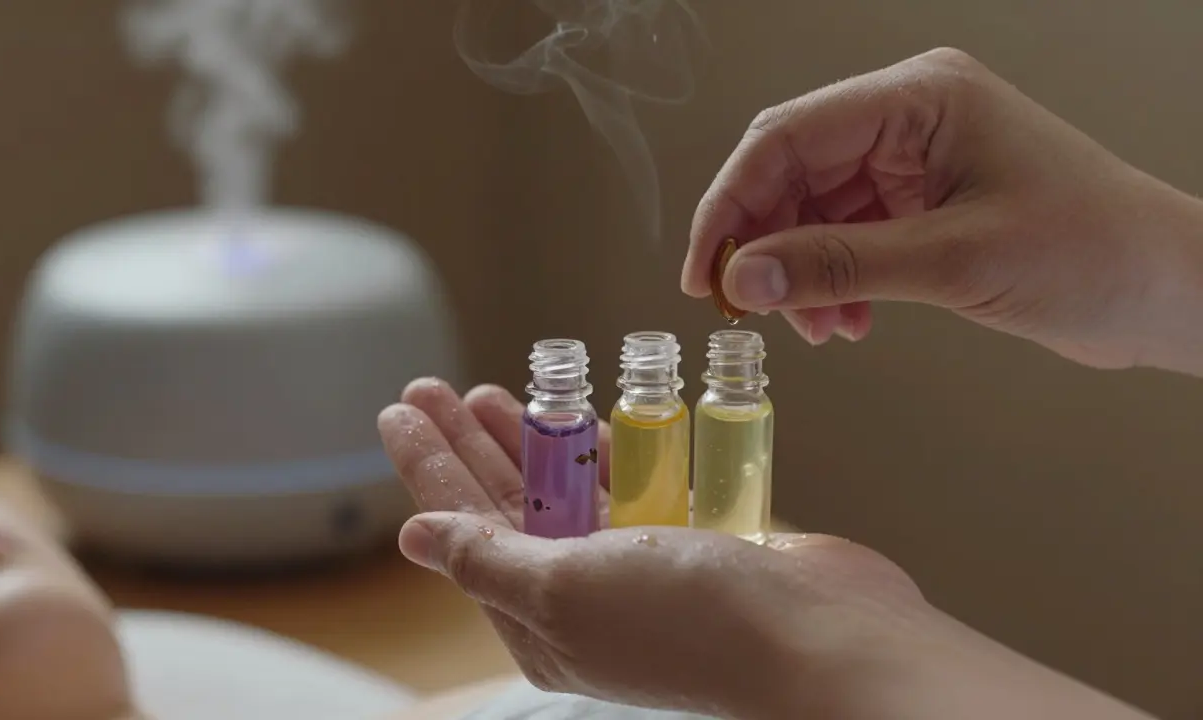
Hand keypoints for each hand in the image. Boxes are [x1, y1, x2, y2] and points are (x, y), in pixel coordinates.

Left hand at [376, 379, 1148, 719]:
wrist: (823, 636)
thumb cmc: (697, 622)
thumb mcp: (567, 589)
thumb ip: (490, 558)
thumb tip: (415, 538)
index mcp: (542, 621)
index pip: (464, 527)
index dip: (429, 465)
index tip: (400, 408)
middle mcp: (584, 596)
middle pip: (507, 504)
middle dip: (467, 445)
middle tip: (433, 387)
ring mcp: (639, 567)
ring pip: (564, 490)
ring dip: (528, 440)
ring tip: (487, 393)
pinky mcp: (691, 538)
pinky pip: (630, 483)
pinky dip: (602, 449)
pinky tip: (576, 417)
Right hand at [683, 47, 1202, 374]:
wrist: (1165, 290)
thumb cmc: (1094, 251)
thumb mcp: (953, 261)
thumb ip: (839, 265)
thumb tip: (747, 276)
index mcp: (919, 97)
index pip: (787, 137)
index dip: (732, 204)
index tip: (705, 271)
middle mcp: (910, 118)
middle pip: (791, 172)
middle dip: (765, 244)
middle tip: (746, 305)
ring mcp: (916, 160)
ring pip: (813, 211)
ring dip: (800, 273)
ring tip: (817, 327)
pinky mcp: (924, 202)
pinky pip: (846, 235)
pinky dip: (834, 281)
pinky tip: (847, 320)